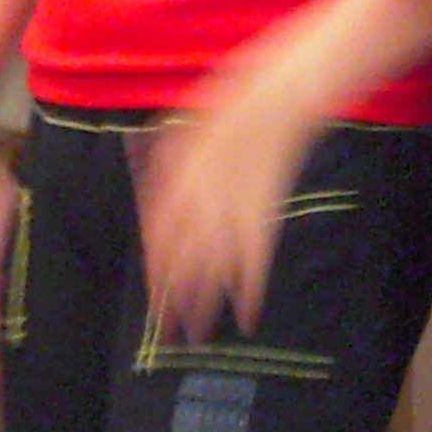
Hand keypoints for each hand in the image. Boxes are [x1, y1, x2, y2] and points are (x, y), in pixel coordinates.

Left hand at [136, 82, 310, 345]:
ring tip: (195, 336)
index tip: (155, 294)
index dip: (156, 268)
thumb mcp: (187, 126)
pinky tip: (246, 316)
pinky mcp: (264, 213)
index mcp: (177, 180)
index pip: (158, 235)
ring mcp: (232, 208)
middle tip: (165, 329)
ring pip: (212, 268)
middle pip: (179, 259)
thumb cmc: (234, 103)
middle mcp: (198, 199)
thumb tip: (150, 181)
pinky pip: (254, 260)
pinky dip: (250, 290)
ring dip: (202, 305)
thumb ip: (169, 160)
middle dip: (171, 298)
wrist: (280, 95)